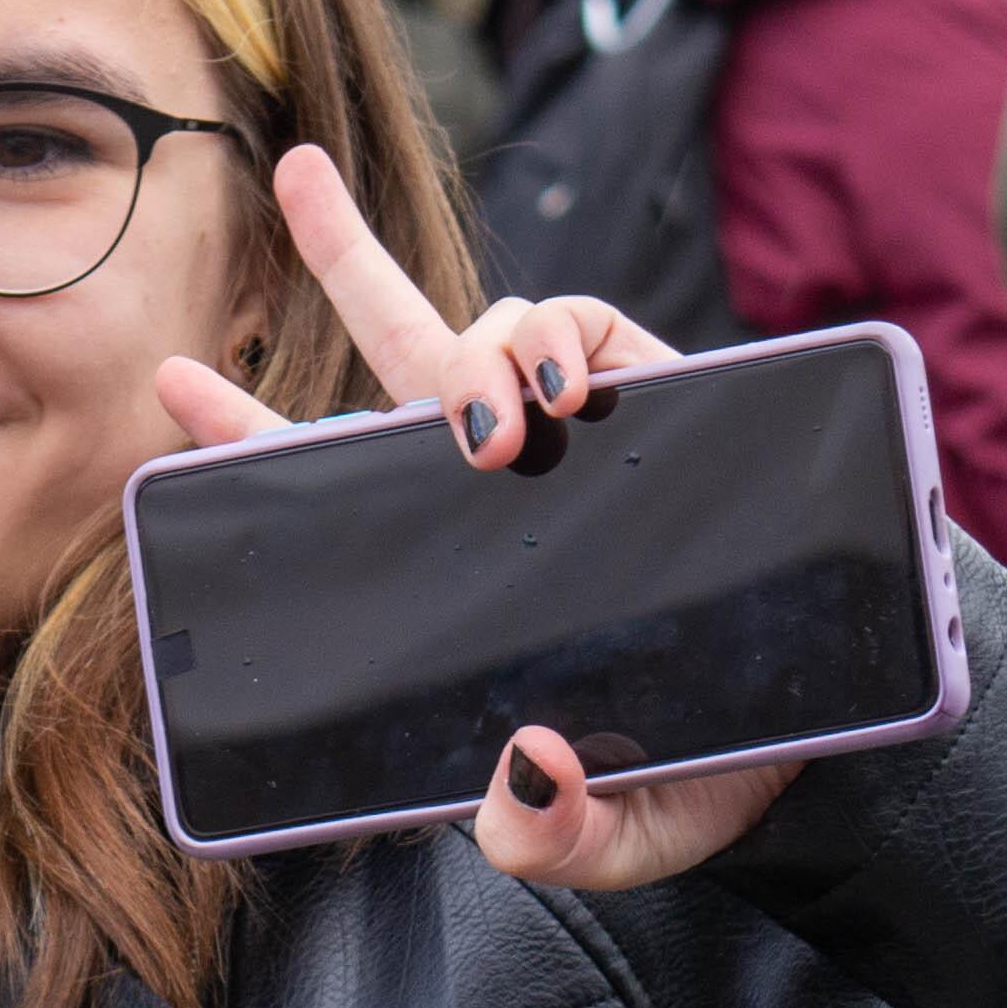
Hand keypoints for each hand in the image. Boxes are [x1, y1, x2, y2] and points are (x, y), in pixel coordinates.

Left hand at [151, 142, 801, 885]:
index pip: (325, 489)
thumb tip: (516, 786)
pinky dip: (564, 341)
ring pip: (487, 333)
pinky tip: (568, 393)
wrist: (832, 742)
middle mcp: (496, 486)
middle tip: (293, 171)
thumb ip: (554, 836)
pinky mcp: (660, 402)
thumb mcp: (613, 836)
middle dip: (344, 249)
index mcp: (444, 569)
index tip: (175, 381)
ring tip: (490, 431)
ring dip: (472, 353)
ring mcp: (578, 435)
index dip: (246, 434)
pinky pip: (587, 328)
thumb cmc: (698, 776)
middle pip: (398, 349)